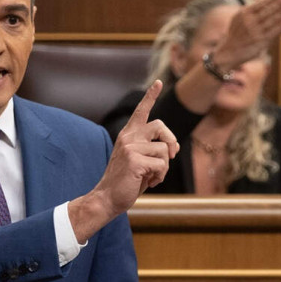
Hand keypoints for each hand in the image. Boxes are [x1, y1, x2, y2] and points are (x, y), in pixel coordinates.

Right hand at [68, 81, 177, 242]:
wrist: (107, 199)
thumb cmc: (126, 182)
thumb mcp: (139, 161)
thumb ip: (151, 149)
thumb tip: (172, 148)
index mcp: (128, 135)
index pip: (141, 111)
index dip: (151, 96)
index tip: (159, 82)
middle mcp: (128, 137)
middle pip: (160, 126)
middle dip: (171, 141)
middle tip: (171, 156)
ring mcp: (130, 147)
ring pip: (164, 150)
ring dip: (164, 167)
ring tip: (152, 177)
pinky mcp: (134, 160)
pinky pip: (162, 164)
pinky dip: (160, 176)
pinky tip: (149, 183)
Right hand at [211, 0, 280, 70]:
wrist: (228, 52)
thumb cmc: (236, 33)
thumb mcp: (239, 18)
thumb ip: (250, 11)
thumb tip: (265, 2)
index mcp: (244, 13)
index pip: (260, 3)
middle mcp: (249, 22)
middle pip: (266, 10)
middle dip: (278, 3)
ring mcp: (254, 32)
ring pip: (270, 20)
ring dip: (280, 13)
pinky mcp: (259, 42)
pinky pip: (271, 32)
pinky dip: (279, 26)